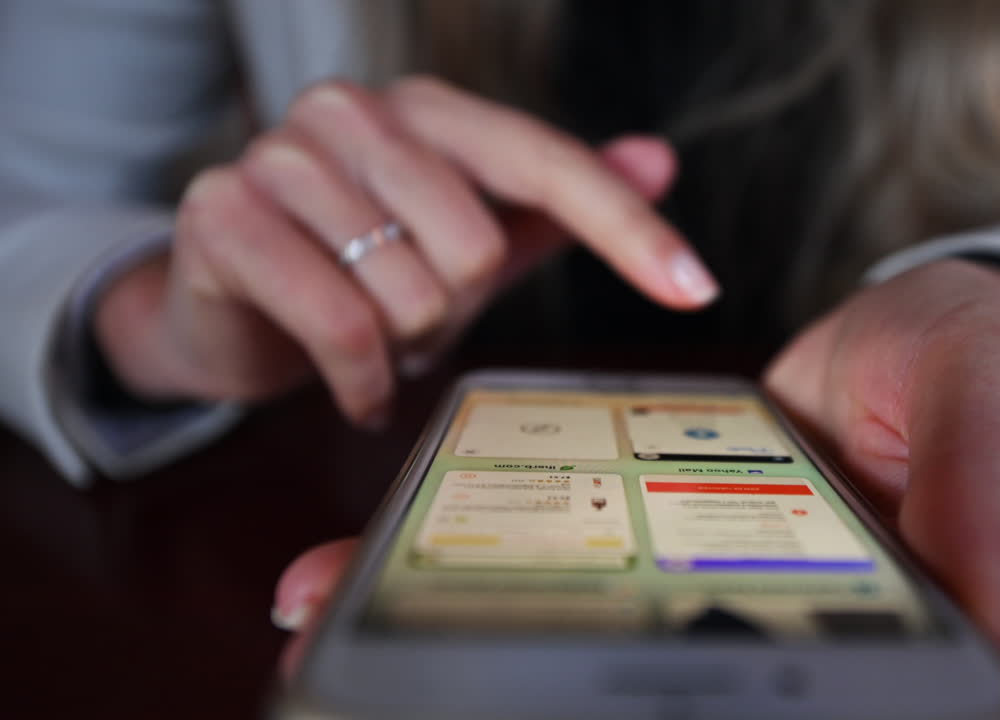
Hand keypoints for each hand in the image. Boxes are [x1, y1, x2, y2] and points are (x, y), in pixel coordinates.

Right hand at [94, 77, 717, 424]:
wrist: (231, 301)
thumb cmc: (364, 267)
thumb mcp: (469, 238)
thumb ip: (556, 202)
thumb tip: (660, 159)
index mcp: (427, 111)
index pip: (547, 164)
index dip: (627, 229)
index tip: (696, 289)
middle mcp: (353, 113)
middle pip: (475, 248)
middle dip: (455, 314)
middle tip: (417, 322)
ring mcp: (281, 157)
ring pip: (408, 292)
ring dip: (404, 347)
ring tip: (375, 338)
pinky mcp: (224, 217)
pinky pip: (339, 324)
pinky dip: (363, 380)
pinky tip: (360, 390)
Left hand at [269, 260, 999, 695]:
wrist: (935, 311)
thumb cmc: (978, 374)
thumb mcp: (980, 430)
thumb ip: (976, 525)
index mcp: (837, 615)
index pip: (742, 687)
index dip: (645, 705)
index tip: (541, 710)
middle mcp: (751, 609)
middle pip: (622, 664)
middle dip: (510, 677)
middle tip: (386, 681)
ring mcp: (698, 560)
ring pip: (573, 604)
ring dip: (461, 612)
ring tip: (337, 618)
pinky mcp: (662, 505)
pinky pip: (573, 525)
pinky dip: (496, 532)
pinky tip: (398, 543)